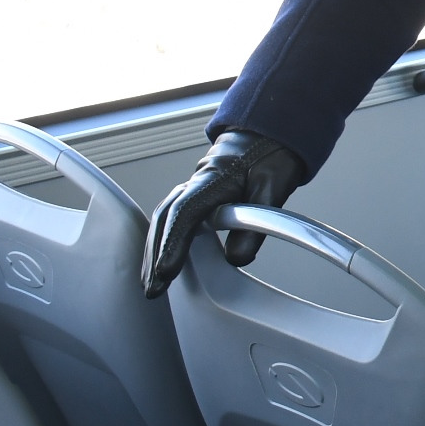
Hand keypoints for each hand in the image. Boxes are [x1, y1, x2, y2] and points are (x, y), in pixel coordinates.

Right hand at [140, 130, 308, 297]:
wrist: (267, 136)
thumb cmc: (269, 158)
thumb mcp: (273, 188)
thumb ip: (255, 223)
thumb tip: (237, 259)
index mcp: (213, 181)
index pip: (185, 214)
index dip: (173, 243)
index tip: (166, 270)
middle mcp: (194, 184)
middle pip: (165, 220)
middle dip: (155, 256)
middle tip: (154, 288)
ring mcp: (189, 189)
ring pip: (162, 220)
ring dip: (153, 251)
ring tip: (151, 283)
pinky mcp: (191, 196)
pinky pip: (167, 219)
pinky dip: (159, 241)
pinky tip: (157, 262)